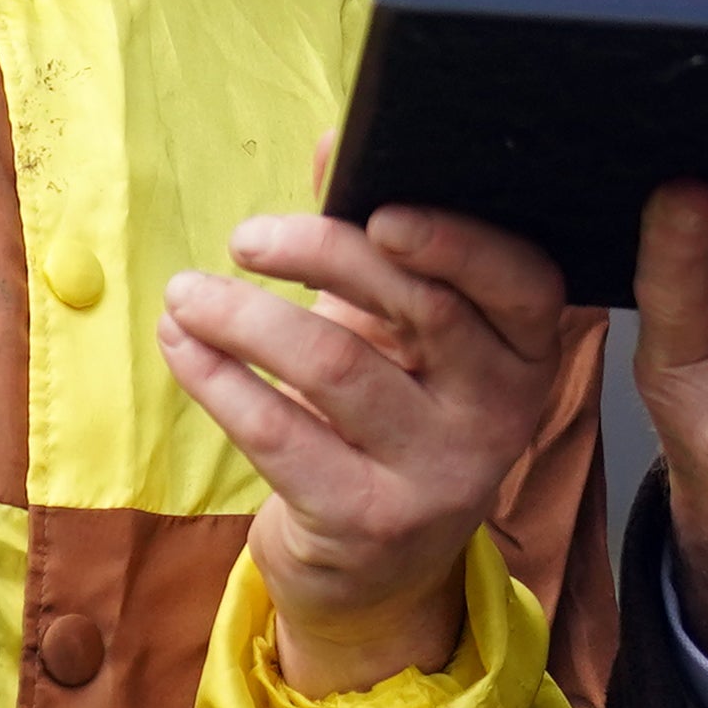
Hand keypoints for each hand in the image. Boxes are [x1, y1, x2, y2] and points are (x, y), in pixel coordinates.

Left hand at [163, 205, 591, 692]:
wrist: (372, 566)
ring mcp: (438, 474)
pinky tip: (182, 345)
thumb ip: (371, 235)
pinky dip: (216, 377)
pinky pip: (278, 431)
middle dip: (320, 253)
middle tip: (248, 237)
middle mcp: (499, 414)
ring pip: (334, 365)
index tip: (379, 211)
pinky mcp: (365, 520)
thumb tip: (334, 142)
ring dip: (242, 316)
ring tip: (186, 294)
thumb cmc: (385, 415)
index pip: (521, 283)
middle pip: (420, 308)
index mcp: (525, 351)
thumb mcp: (393, 327)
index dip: (457, 242)